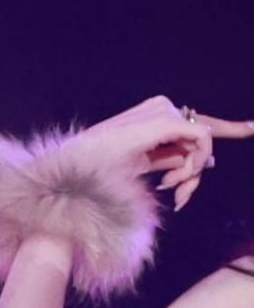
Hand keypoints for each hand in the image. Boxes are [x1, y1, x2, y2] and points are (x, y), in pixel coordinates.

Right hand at [72, 95, 253, 211]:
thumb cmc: (97, 179)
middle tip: (181, 198)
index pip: (195, 123)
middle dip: (196, 171)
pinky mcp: (165, 121)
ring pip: (201, 141)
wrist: (71, 180)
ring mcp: (161, 112)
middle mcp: (158, 109)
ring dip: (192, 173)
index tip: (252, 128)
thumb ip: (173, 161)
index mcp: (149, 119)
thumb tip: (208, 161)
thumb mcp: (142, 169)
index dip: (227, 127)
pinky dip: (194, 164)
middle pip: (199, 137)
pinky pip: (200, 139)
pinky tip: (173, 184)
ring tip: (171, 192)